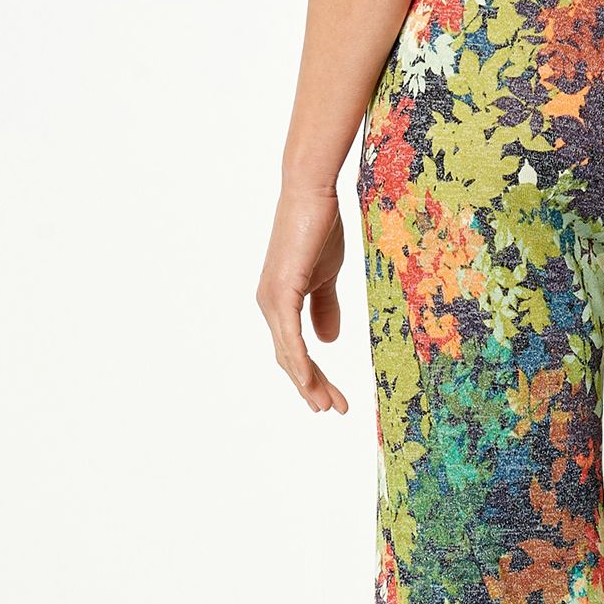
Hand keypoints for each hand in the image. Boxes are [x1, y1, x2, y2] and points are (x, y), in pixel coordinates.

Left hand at [256, 187, 348, 413]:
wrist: (312, 194)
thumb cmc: (318, 228)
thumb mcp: (327, 276)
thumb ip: (325, 308)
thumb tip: (328, 341)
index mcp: (279, 303)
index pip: (296, 350)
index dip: (313, 376)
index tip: (333, 398)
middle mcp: (269, 306)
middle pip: (289, 359)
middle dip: (312, 387)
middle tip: (334, 409)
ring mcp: (272, 300)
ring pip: (289, 354)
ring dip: (308, 383)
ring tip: (328, 405)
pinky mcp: (281, 292)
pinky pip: (290, 337)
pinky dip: (299, 361)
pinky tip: (309, 381)